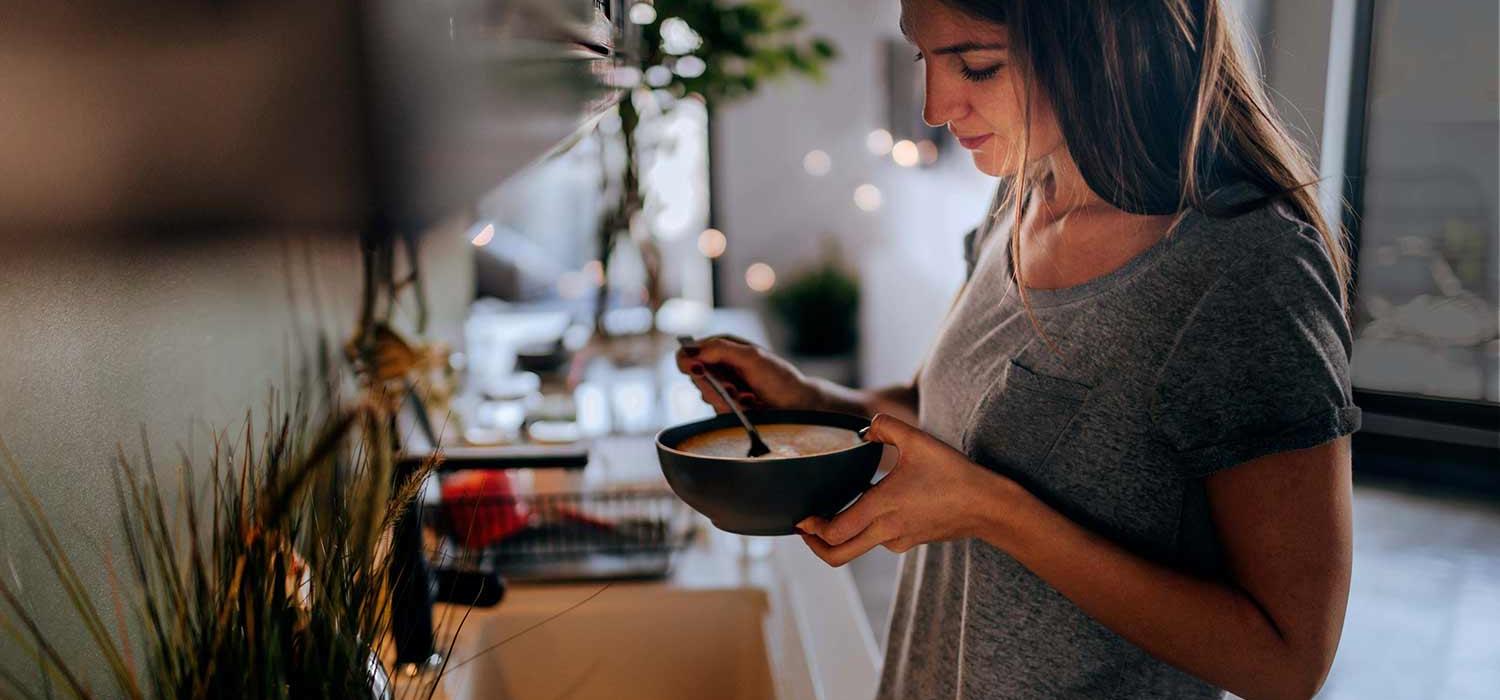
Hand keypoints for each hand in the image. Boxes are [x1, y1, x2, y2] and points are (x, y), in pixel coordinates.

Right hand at [675, 335, 827, 412]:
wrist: (799, 405)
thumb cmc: (779, 377)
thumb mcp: (751, 357)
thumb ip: (721, 350)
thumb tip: (693, 351)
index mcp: (722, 347)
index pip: (688, 353)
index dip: (687, 362)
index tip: (699, 371)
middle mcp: (719, 366)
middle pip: (694, 378)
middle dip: (714, 387)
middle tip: (733, 390)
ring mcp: (722, 387)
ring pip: (707, 396)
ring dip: (726, 400)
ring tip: (748, 398)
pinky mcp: (727, 406)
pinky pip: (718, 411)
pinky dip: (734, 410)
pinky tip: (750, 406)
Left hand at [797, 414, 1011, 566]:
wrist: (988, 506)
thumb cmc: (954, 474)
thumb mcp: (918, 441)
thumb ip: (886, 426)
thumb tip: (865, 426)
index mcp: (882, 507)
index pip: (834, 533)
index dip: (812, 530)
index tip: (802, 518)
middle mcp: (886, 530)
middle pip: (838, 555)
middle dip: (816, 545)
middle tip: (805, 528)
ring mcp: (899, 540)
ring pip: (857, 547)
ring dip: (842, 533)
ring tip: (834, 508)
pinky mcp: (910, 541)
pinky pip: (877, 540)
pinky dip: (864, 528)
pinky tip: (869, 504)